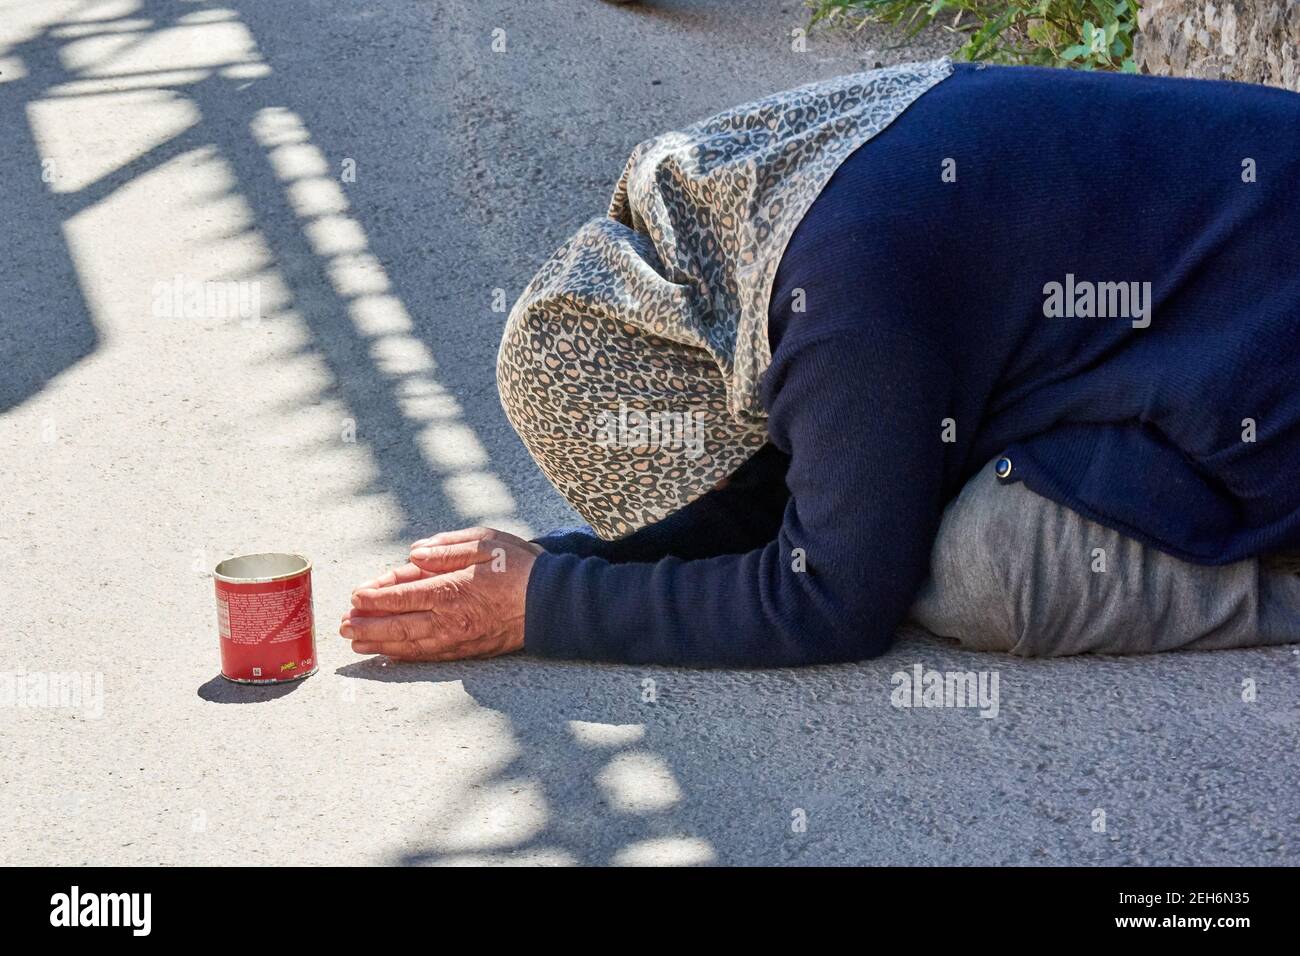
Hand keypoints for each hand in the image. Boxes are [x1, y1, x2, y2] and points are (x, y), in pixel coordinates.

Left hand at [340, 527, 542, 661]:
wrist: (552, 602)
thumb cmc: (519, 566)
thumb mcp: (484, 542)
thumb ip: (444, 549)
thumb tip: (411, 556)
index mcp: (451, 589)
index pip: (401, 596)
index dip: (375, 597)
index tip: (355, 595)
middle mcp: (449, 619)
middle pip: (398, 626)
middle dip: (367, 626)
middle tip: (343, 625)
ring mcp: (458, 639)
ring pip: (410, 645)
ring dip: (380, 644)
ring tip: (357, 642)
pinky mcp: (468, 650)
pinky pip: (429, 656)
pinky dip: (406, 655)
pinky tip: (392, 653)